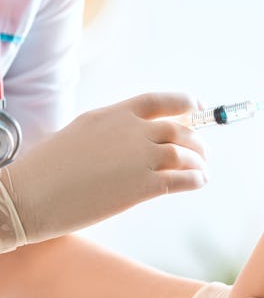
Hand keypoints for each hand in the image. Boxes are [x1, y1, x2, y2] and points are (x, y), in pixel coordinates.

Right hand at [2, 93, 206, 243]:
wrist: (27, 197)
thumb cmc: (47, 169)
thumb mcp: (80, 133)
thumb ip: (112, 131)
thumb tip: (137, 137)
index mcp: (113, 115)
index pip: (158, 101)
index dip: (184, 102)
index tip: (198, 106)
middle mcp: (130, 132)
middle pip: (179, 130)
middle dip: (196, 141)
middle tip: (202, 151)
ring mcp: (138, 158)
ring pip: (184, 154)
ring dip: (198, 162)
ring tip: (201, 169)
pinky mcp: (142, 186)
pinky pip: (181, 180)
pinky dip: (196, 179)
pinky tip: (199, 182)